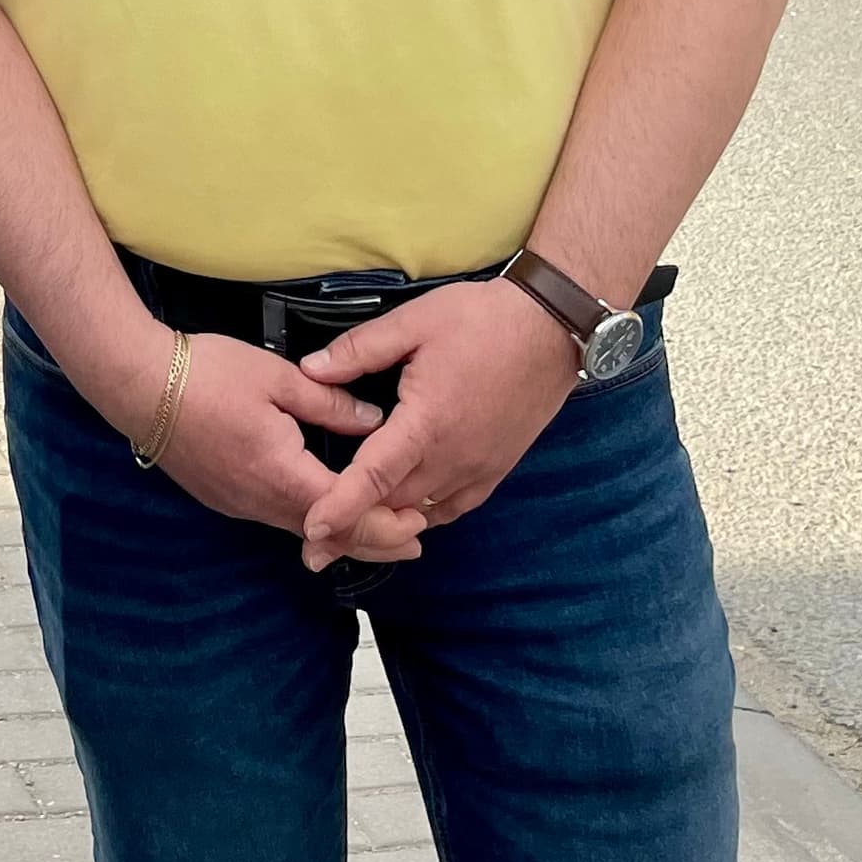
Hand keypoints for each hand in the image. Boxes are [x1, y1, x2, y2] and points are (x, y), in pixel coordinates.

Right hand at [68, 320, 416, 561]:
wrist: (137, 384)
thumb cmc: (207, 373)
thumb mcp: (277, 377)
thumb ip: (330, 403)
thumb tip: (373, 422)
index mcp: (281, 471)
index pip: (347, 512)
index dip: (386, 521)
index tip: (420, 522)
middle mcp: (261, 500)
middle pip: (329, 535)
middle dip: (374, 541)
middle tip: (415, 545)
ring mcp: (239, 504)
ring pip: (302, 530)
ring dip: (344, 535)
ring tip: (379, 533)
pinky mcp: (224, 498)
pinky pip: (277, 519)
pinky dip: (311, 523)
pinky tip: (322, 511)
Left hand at [295, 279, 580, 572]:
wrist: (550, 328)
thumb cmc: (482, 321)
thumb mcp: (412, 323)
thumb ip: (358, 350)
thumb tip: (310, 369)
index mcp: (426, 423)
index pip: (374, 477)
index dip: (341, 508)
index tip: (313, 531)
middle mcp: (453, 458)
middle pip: (393, 506)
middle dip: (353, 524)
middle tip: (315, 540)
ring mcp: (478, 468)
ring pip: (421, 511)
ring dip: (386, 521)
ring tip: (352, 530)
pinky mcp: (496, 469)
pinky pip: (453, 507)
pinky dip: (423, 515)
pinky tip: (405, 511)